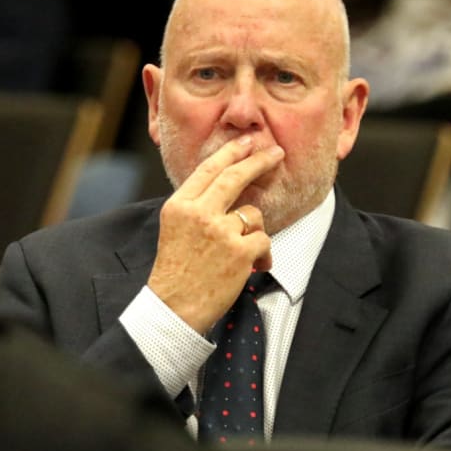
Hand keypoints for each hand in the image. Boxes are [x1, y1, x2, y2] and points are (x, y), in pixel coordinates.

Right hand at [147, 135, 283, 334]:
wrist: (174, 308)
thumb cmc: (177, 272)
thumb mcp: (175, 229)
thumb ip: (197, 207)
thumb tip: (228, 187)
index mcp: (179, 206)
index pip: (208, 169)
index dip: (230, 153)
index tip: (246, 143)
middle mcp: (198, 213)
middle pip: (235, 176)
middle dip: (259, 161)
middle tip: (276, 152)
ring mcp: (220, 231)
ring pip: (254, 215)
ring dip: (254, 232)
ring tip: (244, 254)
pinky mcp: (239, 251)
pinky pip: (263, 240)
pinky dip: (263, 255)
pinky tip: (251, 268)